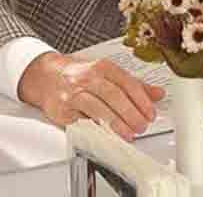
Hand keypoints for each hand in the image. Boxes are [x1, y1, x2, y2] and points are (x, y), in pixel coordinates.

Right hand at [17, 52, 165, 139]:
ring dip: (116, 124)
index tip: (151, 113)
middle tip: (142, 126)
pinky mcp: (62, 109)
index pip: (126, 82)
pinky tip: (107, 135)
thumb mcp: (106, 73)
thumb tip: (158, 94)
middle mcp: (87, 77)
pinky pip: (81, 121)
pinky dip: (96, 129)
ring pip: (97, 109)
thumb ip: (133, 85)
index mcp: (102, 67)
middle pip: (113, 96)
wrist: (44, 75)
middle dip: (131, 113)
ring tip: (129, 134)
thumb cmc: (78, 74)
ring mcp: (73, 93)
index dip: (141, 100)